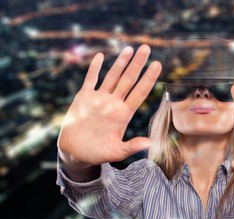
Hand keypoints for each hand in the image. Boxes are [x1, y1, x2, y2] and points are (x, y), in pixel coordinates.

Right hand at [58, 45, 161, 166]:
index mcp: (124, 114)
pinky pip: (90, 79)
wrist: (76, 152)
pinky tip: (100, 56)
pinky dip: (94, 68)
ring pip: (112, 77)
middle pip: (129, 80)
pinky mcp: (84, 97)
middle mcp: (114, 103)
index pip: (140, 92)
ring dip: (120, 62)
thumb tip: (151, 143)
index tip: (157, 64)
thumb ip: (132, 146)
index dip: (148, 78)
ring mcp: (99, 98)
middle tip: (147, 48)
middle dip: (138, 64)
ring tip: (130, 48)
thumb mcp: (116, 152)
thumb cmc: (97, 153)